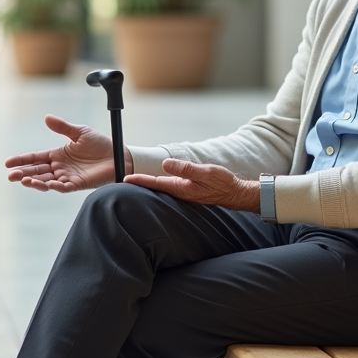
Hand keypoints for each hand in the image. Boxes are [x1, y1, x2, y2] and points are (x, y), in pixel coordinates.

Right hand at [4, 114, 130, 192]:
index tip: (8, 163)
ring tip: (24, 180)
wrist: (119, 156)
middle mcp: (60, 167)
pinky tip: (47, 185)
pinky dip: (55, 187)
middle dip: (23, 173)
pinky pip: (64, 187)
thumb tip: (47, 117)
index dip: (22, 160)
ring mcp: (67, 177)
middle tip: (10, 175)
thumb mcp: (80, 132)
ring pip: (47, 181)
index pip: (35, 158)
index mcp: (57, 155)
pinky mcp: (78, 184)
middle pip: (37, 171)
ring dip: (35, 182)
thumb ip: (63, 127)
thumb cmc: (100, 145)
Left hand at [125, 159, 259, 211]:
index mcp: (181, 188)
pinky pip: (169, 187)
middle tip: (122, 180)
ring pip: (161, 188)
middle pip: (155, 187)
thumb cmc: (222, 183)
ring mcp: (184, 192)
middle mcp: (180, 192)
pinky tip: (156, 182)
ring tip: (134, 180)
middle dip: (140, 183)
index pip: (155, 183)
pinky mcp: (188, 191)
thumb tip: (165, 164)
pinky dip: (159, 184)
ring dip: (148, 183)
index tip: (125, 179)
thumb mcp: (205, 172)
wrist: (234, 193)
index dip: (140, 180)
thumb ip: (185, 169)